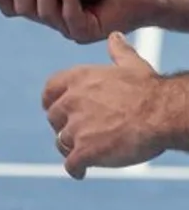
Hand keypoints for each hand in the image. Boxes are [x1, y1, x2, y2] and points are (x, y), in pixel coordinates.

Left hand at [42, 32, 167, 178]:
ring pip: (62, 142)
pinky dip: (75, 169)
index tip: (60, 112)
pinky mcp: (85, 150)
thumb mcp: (130, 64)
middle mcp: (71, 100)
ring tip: (85, 154)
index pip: (49, 91)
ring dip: (71, 149)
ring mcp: (76, 126)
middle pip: (54, 119)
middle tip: (80, 135)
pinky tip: (81, 172)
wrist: (160, 113)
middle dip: (65, 127)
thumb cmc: (149, 88)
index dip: (53, 103)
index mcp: (76, 78)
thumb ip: (118, 51)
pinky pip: (71, 164)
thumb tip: (116, 37)